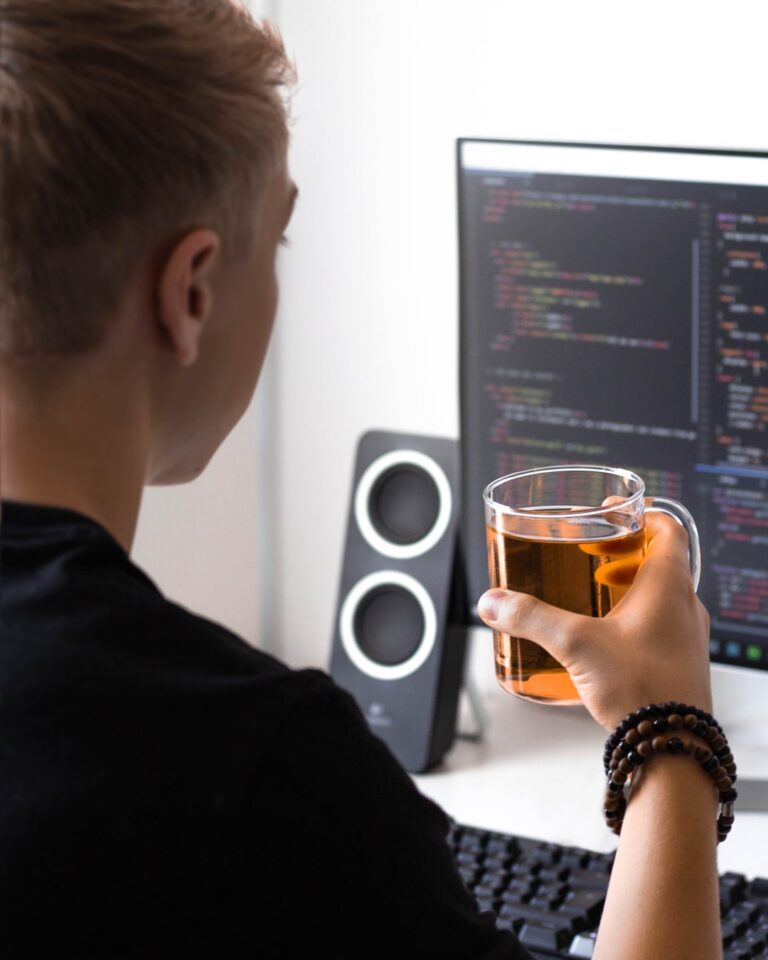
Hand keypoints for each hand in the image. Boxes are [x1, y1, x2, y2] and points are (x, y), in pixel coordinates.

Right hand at [477, 511, 711, 729]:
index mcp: (669, 585)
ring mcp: (686, 637)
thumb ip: (530, 618)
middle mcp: (685, 606)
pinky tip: (600, 642)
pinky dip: (632, 621)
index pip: (667, 529)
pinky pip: (659, 629)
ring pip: (660, 597)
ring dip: (627, 589)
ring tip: (591, 598)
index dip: (640, 516)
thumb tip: (494, 602)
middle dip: (622, 555)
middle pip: (659, 561)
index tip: (611, 517)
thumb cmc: (643, 691)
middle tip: (591, 556)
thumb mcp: (576, 644)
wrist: (673, 749)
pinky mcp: (679, 665)